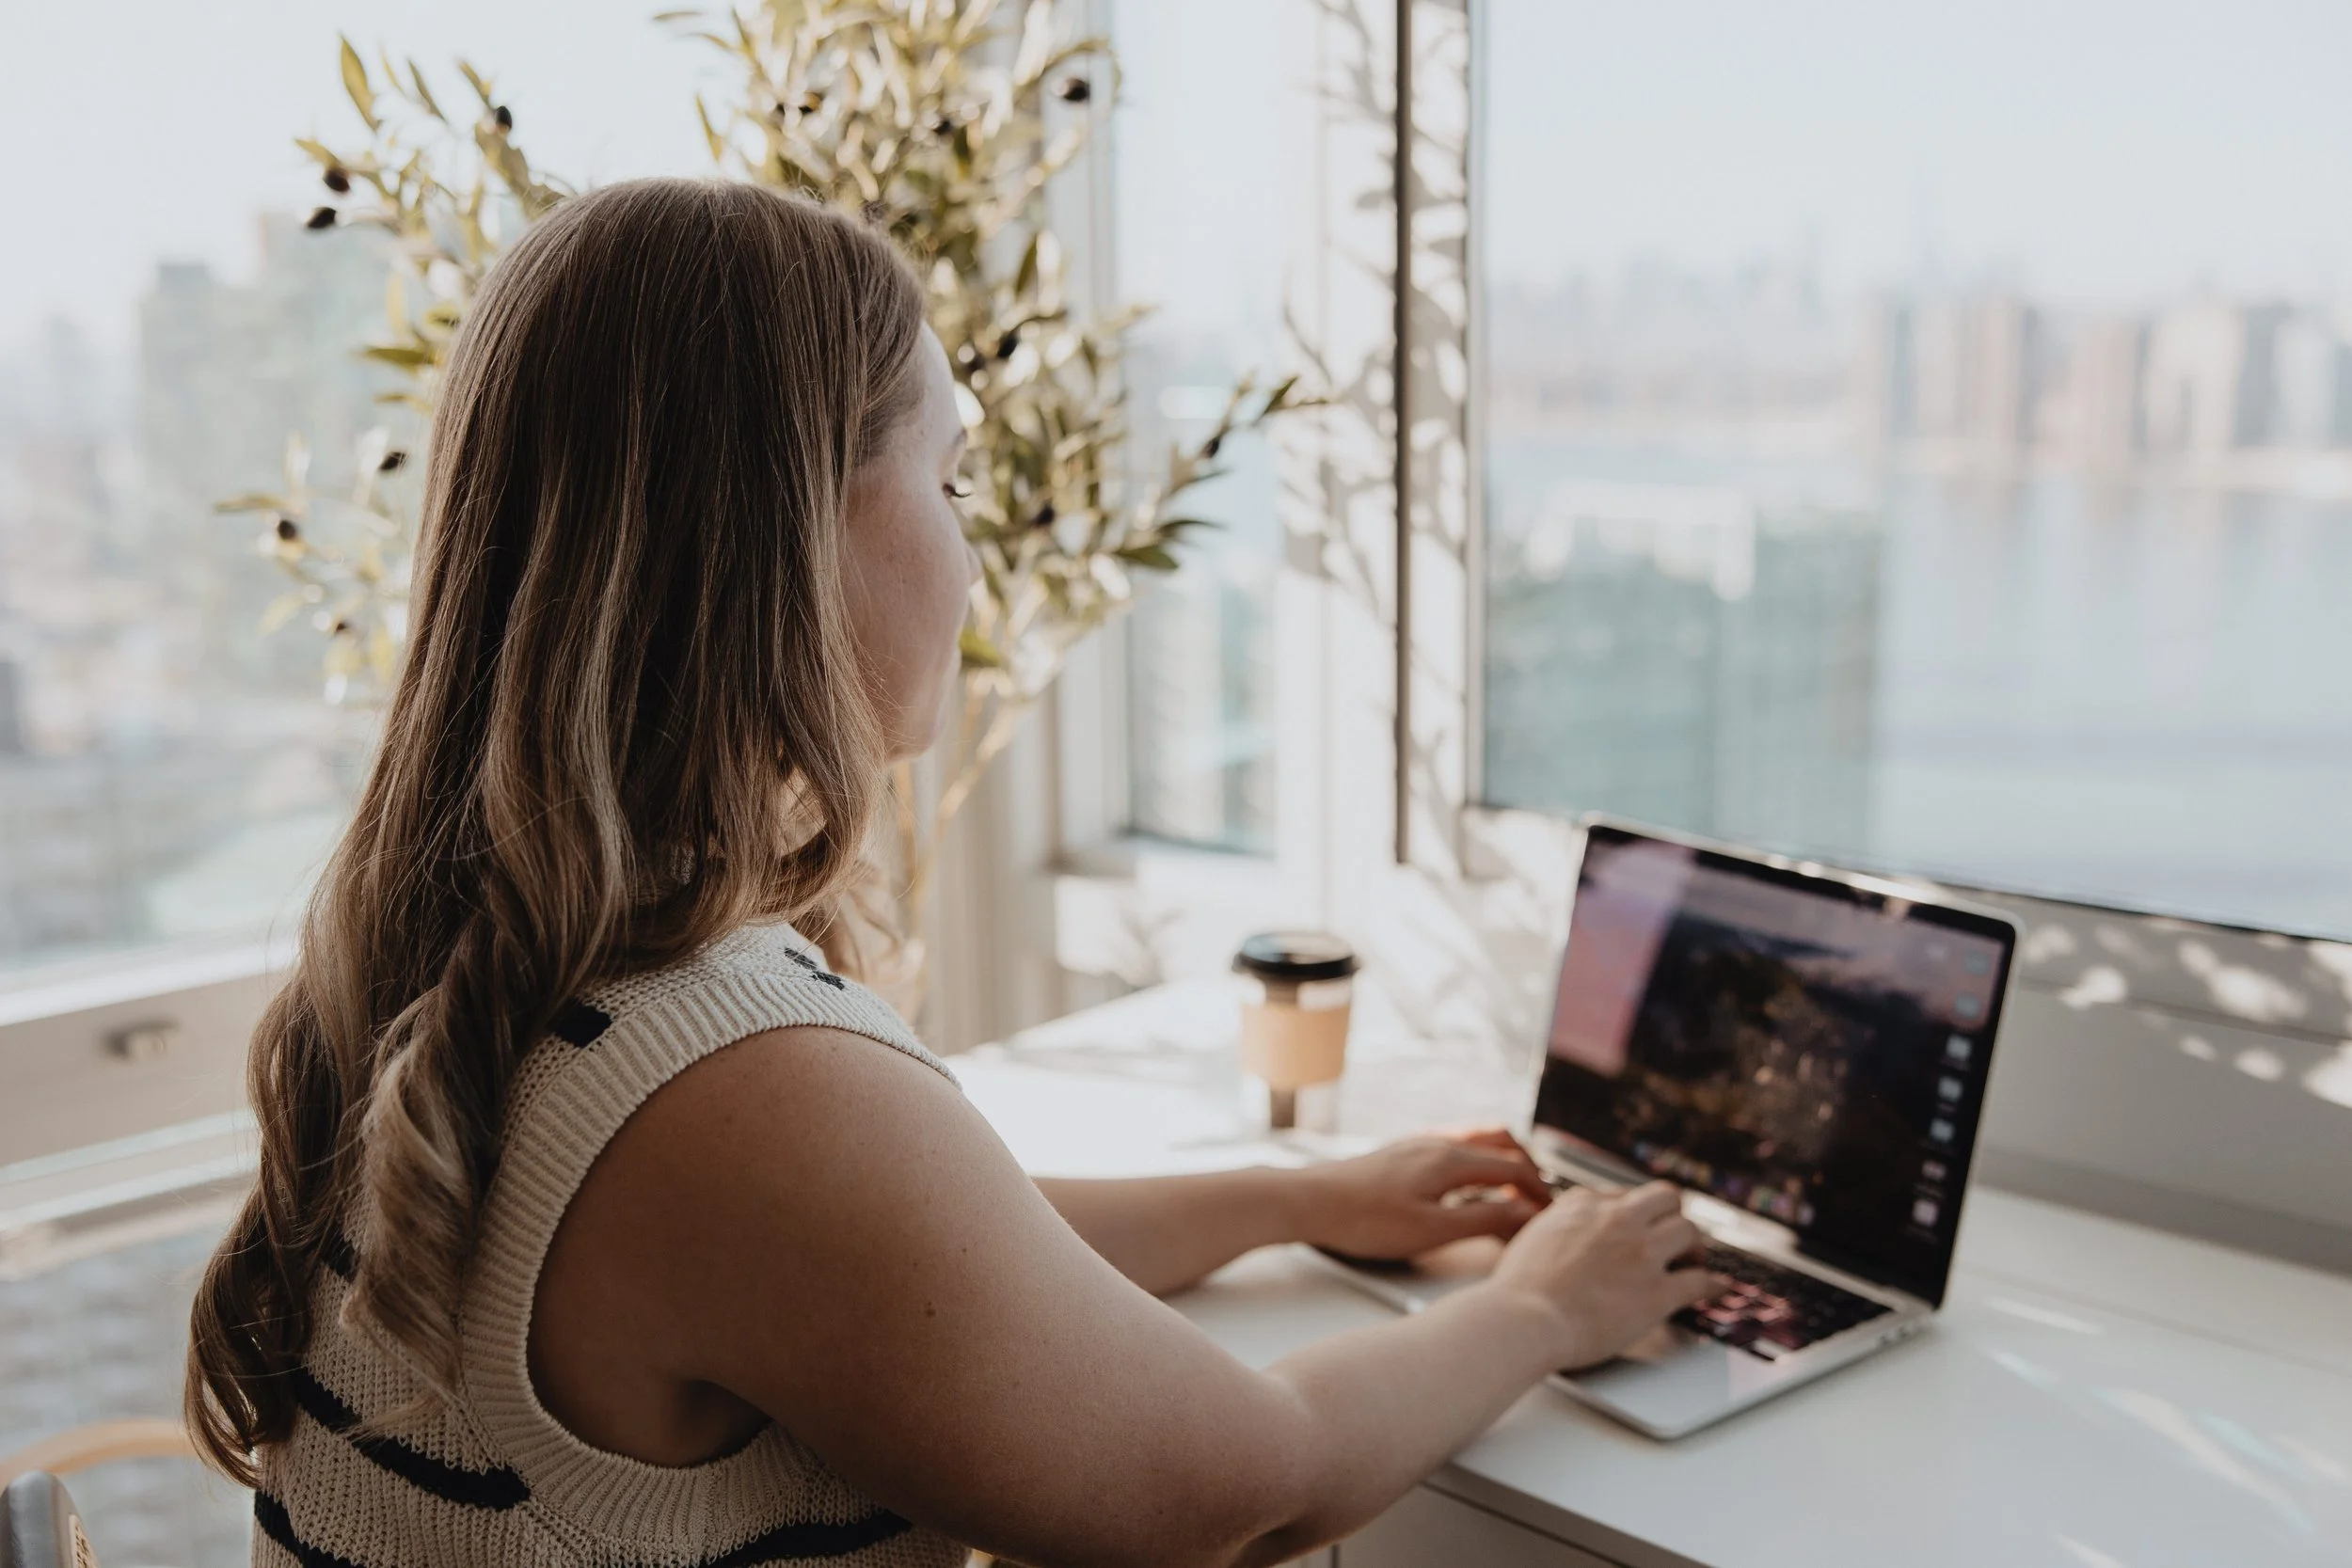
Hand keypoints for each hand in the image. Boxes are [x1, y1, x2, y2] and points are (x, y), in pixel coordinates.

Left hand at [1290, 1129, 1552, 1261]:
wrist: (1308, 1201)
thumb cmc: (1364, 1220)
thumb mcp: (1431, 1229)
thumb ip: (1483, 1220)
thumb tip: (1526, 1216)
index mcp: (1450, 1160)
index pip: (1513, 1168)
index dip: (1540, 1192)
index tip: (1553, 1215)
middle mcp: (1438, 1143)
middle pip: (1500, 1142)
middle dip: (1528, 1168)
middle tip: (1540, 1198)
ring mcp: (1418, 1144)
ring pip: (1476, 1140)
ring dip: (1502, 1159)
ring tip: (1512, 1188)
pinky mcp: (1401, 1153)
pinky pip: (1453, 1146)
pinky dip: (1475, 1159)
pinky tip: (1465, 1182)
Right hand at [1484, 1181, 1725, 1368]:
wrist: (1524, 1319)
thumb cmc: (1518, 1290)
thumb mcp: (1532, 1238)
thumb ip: (1557, 1229)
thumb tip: (1564, 1237)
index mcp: (1583, 1204)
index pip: (1621, 1196)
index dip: (1632, 1216)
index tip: (1636, 1229)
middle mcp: (1617, 1219)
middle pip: (1665, 1198)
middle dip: (1671, 1216)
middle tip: (1671, 1238)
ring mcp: (1641, 1253)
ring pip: (1689, 1231)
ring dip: (1692, 1248)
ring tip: (1691, 1262)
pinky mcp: (1657, 1292)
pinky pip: (1700, 1281)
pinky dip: (1713, 1285)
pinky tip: (1718, 1288)